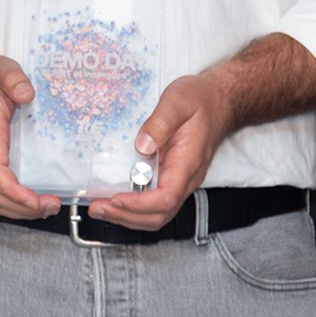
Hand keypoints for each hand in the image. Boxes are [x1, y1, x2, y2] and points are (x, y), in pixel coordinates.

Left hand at [87, 73, 234, 229]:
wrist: (218, 101)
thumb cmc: (200, 100)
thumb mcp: (177, 102)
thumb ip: (159, 123)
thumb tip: (142, 145)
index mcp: (187, 163)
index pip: (166, 198)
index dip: (139, 204)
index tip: (115, 199)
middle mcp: (185, 178)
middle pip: (160, 214)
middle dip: (127, 216)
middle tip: (97, 208)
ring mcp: (179, 179)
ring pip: (157, 213)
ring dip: (128, 216)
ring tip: (99, 208)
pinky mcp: (172, 176)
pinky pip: (154, 201)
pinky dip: (133, 206)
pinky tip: (113, 199)